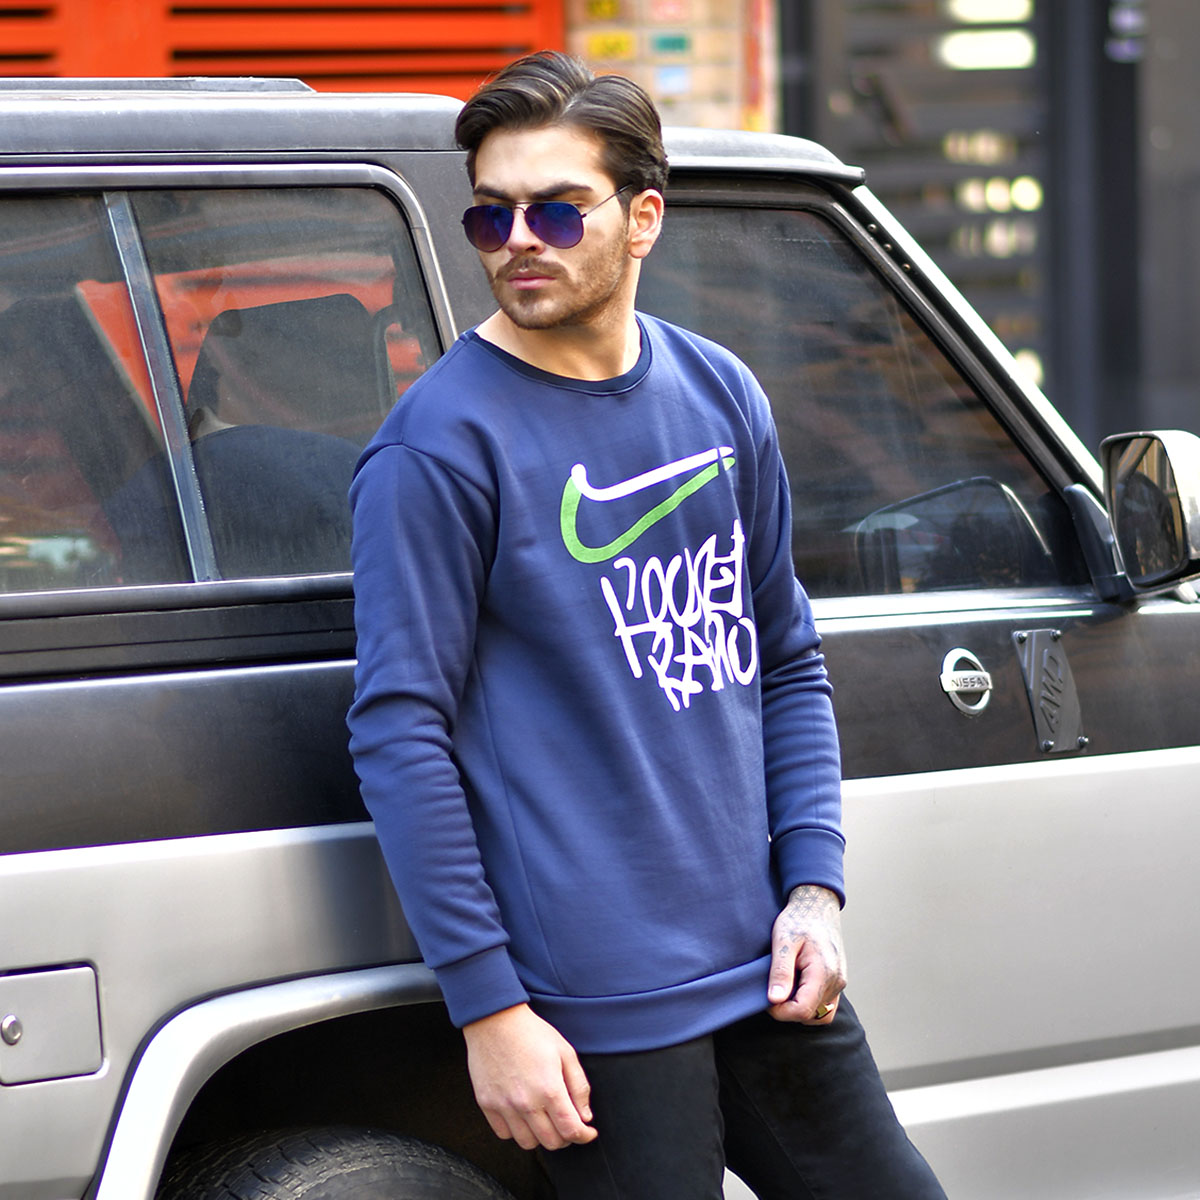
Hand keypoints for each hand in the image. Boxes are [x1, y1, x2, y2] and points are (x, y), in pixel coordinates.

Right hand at [463, 1003, 597, 1150]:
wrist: (495, 1020)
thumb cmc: (532, 1032)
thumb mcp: (565, 1052)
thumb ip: (579, 1086)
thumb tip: (585, 1116)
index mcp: (549, 1089)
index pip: (571, 1130)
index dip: (584, 1135)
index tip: (588, 1132)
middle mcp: (526, 1103)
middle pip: (551, 1142)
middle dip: (566, 1137)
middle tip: (568, 1124)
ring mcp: (504, 1106)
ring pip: (528, 1143)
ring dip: (541, 1137)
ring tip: (545, 1120)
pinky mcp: (487, 1104)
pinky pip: (504, 1134)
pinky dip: (517, 1131)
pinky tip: (523, 1115)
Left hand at [767, 884, 846, 1023]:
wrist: (817, 906)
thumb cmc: (799, 919)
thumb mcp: (783, 941)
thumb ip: (781, 971)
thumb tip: (775, 1000)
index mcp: (824, 972)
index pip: (802, 1010)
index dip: (780, 1012)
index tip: (766, 999)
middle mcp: (837, 981)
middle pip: (810, 1015)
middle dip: (788, 1009)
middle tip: (773, 989)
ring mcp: (839, 983)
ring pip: (819, 1014)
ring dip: (799, 1008)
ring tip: (785, 987)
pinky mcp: (837, 981)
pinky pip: (825, 1005)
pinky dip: (809, 1003)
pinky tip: (796, 987)